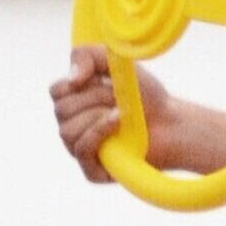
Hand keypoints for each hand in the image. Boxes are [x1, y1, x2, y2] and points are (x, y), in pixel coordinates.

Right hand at [50, 45, 170, 183]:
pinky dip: (98, 132)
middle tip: (118, 99)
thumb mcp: (115, 62)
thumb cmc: (143, 95)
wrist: (170, 123)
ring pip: (67, 130)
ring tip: (120, 114)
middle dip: (94, 98)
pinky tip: (117, 123)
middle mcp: (72, 127)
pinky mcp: (93, 170)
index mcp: (73, 104)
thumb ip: (87, 55)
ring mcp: (81, 150)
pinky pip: (81, 149)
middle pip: (62, 110)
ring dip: (97, 116)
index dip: (78, 83)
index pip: (56, 92)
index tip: (101, 80)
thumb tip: (72, 79)